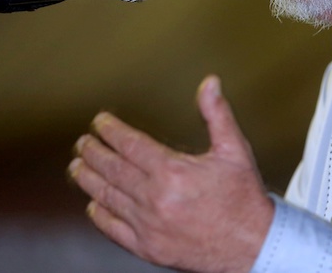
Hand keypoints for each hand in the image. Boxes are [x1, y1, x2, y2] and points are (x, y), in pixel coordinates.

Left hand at [69, 75, 273, 272]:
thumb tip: (209, 84)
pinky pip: (114, 229)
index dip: (111, 131)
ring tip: (78, 167)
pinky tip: (93, 206)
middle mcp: (155, 198)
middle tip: (83, 142)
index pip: (130, 144)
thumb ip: (217, 114)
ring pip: (107, 197)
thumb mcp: (234, 150)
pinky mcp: (147, 248)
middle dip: (94, 152)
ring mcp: (148, 225)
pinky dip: (100, 216)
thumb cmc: (243, 198)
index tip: (100, 122)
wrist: (253, 245)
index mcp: (172, 171)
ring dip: (89, 180)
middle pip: (112, 169)